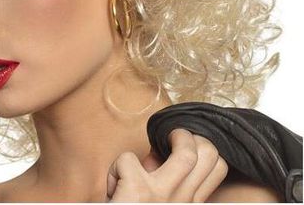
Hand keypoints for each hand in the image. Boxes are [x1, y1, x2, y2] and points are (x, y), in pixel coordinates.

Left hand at [106, 128, 228, 201]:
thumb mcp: (157, 203)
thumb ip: (163, 183)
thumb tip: (155, 156)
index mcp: (188, 204)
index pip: (218, 166)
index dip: (200, 147)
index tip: (178, 148)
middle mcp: (182, 203)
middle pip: (211, 154)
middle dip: (190, 135)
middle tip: (170, 140)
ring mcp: (161, 197)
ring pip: (188, 153)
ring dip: (172, 137)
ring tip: (157, 145)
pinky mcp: (136, 191)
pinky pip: (128, 159)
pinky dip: (117, 165)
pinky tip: (114, 182)